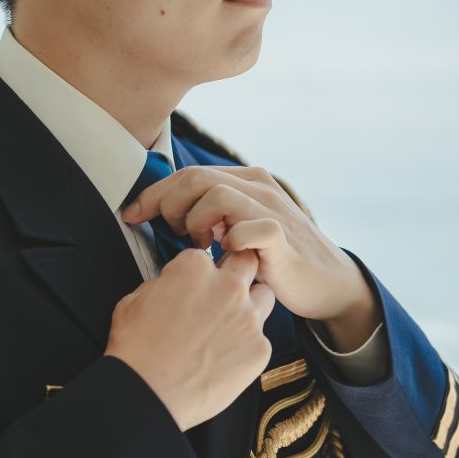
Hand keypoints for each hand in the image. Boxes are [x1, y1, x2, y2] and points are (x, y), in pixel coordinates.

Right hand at [105, 247, 276, 430]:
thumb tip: (170, 288)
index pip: (204, 256)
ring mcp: (248, 319)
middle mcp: (227, 287)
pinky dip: (246, 345)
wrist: (148, 393)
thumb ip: (161, 285)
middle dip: (236, 271)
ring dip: (250, 304)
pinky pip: (261, 338)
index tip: (191, 287)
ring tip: (228, 325)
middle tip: (222, 291)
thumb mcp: (133, 301)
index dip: (196, 273)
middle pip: (247, 262)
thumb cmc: (136, 349)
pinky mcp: (259, 350)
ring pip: (264, 296)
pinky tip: (224, 358)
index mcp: (194, 268)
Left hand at [120, 165, 371, 326]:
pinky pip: (246, 229)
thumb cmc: (273, 258)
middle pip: (195, 177)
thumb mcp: (238, 227)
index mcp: (245, 180)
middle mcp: (258, 188)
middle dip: (169, 206)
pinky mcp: (282, 238)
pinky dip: (228, 243)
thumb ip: (210, 214)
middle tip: (175, 235)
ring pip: (216, 195)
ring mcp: (272, 210)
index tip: (132, 214)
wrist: (326, 283)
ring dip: (196, 223)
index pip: (187, 173)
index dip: (154, 193)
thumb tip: (163, 213)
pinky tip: (226, 258)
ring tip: (201, 246)